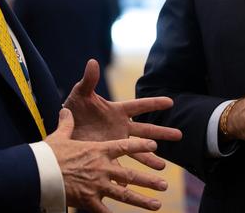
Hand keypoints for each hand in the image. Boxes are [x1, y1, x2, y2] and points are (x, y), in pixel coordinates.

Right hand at [46, 108, 167, 211]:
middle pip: (130, 173)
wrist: (40, 171)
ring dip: (142, 200)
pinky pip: (105, 211)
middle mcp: (102, 167)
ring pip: (125, 193)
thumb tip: (65, 110)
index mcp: (98, 149)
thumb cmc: (50, 153)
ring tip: (158, 204)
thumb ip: (67, 124)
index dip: (140, 146)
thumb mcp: (60, 135)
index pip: (124, 146)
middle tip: (165, 183)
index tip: (154, 147)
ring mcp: (97, 185)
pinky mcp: (89, 200)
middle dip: (149, 179)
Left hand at [63, 59, 181, 168]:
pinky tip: (139, 182)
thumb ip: (88, 80)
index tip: (170, 102)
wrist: (65, 127)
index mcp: (117, 111)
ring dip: (150, 158)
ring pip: (138, 150)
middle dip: (162, 132)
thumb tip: (92, 62)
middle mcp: (120, 127)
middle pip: (145, 130)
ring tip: (163, 166)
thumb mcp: (80, 94)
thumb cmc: (74, 107)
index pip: (138, 106)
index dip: (153, 103)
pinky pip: (122, 166)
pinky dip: (130, 175)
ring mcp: (116, 142)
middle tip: (180, 135)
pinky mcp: (108, 155)